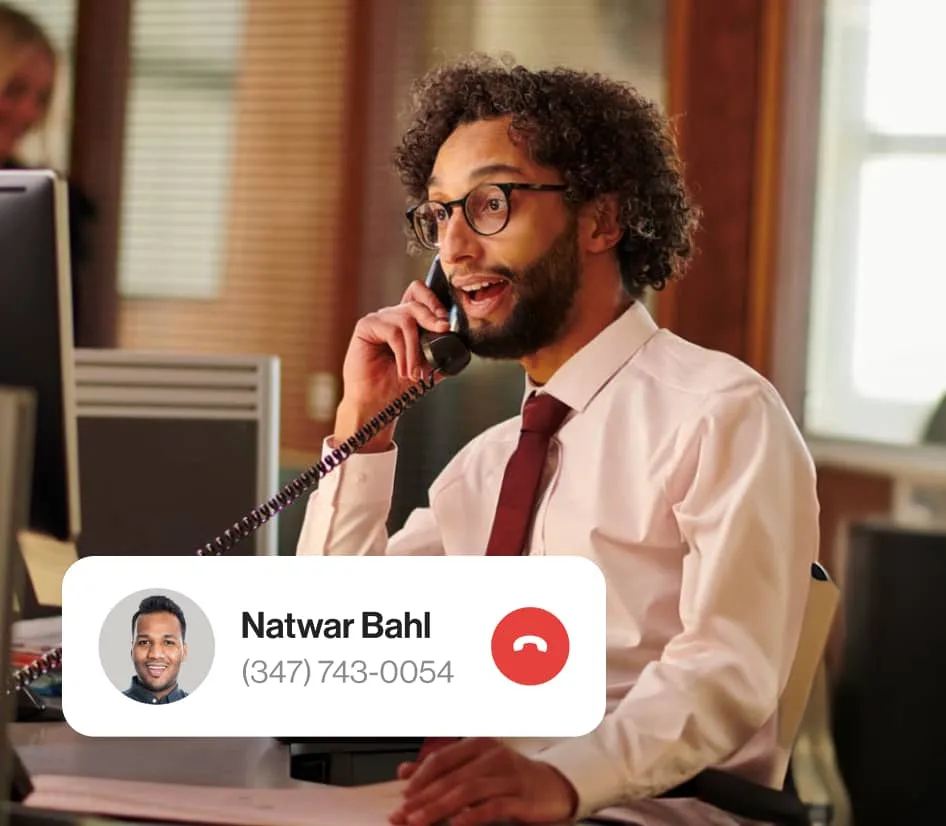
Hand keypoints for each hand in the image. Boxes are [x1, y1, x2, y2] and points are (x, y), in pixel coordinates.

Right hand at [334, 279, 450, 448]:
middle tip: (444, 331)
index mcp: (406, 320)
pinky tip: (402, 370)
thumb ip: (441, 351)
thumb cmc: (398, 385)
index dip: (435, 300)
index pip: (420, 293)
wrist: (377, 403)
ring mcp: (378, 319)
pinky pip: (393, 332)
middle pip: (417, 301)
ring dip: (415, 349)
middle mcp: (392, 316)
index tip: (447, 323)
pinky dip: (402, 353)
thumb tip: (461, 343)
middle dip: (434, 318)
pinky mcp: (366, 326)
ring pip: (407, 320)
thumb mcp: (427, 366)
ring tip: (414, 372)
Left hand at [388, 738, 578, 825]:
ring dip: (439, 807)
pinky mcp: (521, 797)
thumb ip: (441, 769)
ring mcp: (508, 775)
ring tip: (419, 821)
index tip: (402, 796)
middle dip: (423, 798)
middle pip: (451, 776)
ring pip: (468, 790)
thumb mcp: (475, 767)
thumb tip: (404, 771)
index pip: (442, 758)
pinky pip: (493, 806)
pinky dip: (472, 815)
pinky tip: (456, 824)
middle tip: (403, 814)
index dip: (419, 778)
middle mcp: (493, 755)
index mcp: (479, 744)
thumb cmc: (509, 776)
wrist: (552, 785)